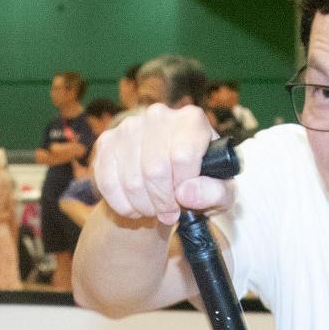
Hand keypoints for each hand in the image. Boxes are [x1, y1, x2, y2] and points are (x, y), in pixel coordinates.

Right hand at [85, 106, 227, 222]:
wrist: (168, 180)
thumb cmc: (200, 183)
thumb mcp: (221, 192)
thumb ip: (215, 193)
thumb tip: (186, 194)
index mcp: (192, 121)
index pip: (183, 156)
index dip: (183, 188)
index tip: (184, 201)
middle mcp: (159, 116)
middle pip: (155, 169)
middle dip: (162, 202)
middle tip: (168, 213)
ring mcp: (130, 127)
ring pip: (131, 180)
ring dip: (143, 206)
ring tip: (153, 210)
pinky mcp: (107, 141)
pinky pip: (107, 181)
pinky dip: (122, 204)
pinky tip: (134, 207)